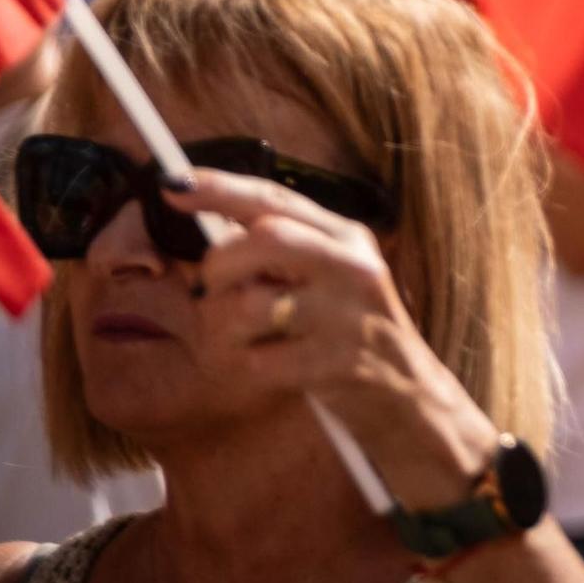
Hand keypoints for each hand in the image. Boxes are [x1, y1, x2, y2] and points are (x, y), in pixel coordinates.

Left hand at [164, 171, 499, 508]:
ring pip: (247, 305)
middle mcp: (353, 266)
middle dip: (217, 267)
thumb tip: (211, 227)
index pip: (276, 199)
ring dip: (225, 330)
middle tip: (213, 291)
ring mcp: (348, 314)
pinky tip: (272, 368)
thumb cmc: (353, 335)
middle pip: (260, 241)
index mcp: (347, 238)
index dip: (220, 188)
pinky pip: (256, 360)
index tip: (173, 182)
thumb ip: (284, 250)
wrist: (410, 400)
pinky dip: (249, 367)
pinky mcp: (338, 363)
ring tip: (248, 340)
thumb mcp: (331, 278)